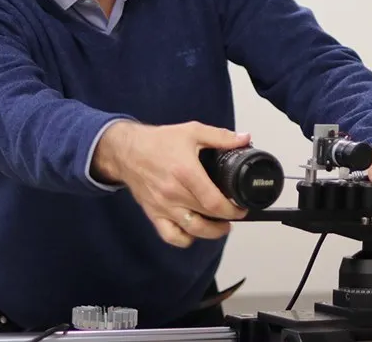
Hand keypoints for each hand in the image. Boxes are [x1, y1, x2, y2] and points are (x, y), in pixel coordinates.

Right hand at [93, 120, 249, 247]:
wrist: (127, 150)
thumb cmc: (157, 142)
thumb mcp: (192, 131)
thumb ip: (220, 137)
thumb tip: (244, 139)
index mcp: (186, 173)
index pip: (214, 202)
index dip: (232, 210)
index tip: (241, 209)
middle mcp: (174, 193)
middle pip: (206, 217)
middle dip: (226, 219)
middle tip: (235, 213)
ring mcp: (163, 207)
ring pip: (191, 230)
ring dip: (211, 232)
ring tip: (221, 227)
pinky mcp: (154, 213)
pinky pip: (170, 236)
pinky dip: (185, 239)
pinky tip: (195, 231)